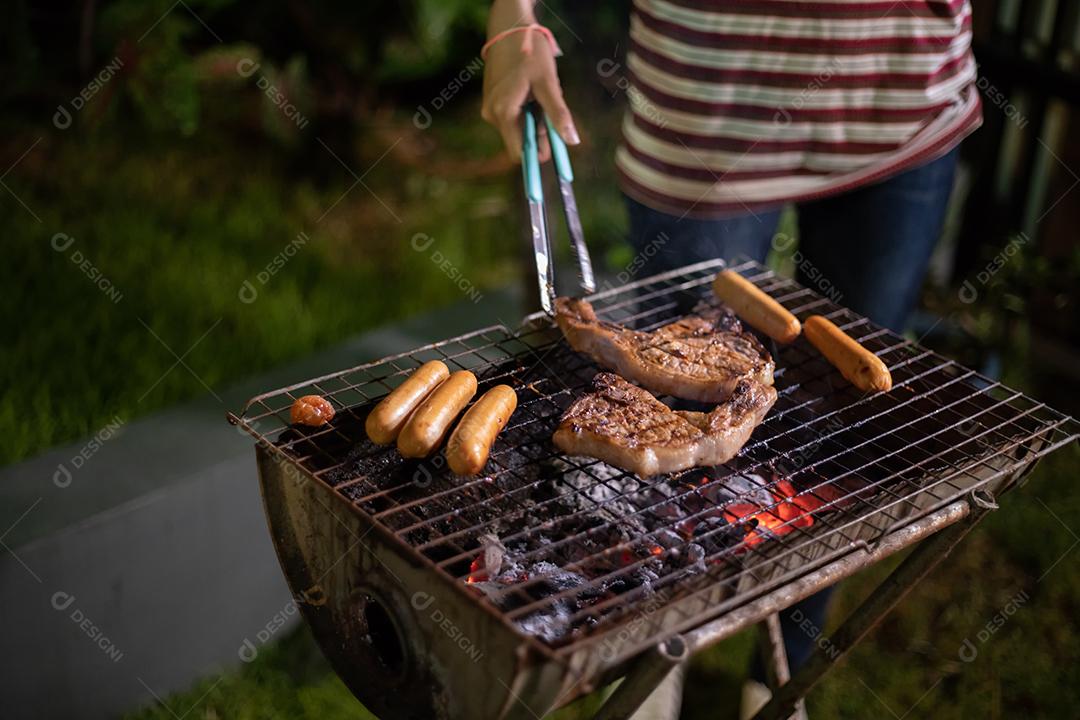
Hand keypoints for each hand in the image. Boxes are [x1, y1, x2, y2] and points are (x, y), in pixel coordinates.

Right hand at [481, 3, 579, 162]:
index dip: (538, 153)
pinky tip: (529, 93)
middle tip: (549, 110)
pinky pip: (511, 118)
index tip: (555, 146)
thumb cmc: (530, 52)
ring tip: (538, 95)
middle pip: (519, 141)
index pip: (519, 153)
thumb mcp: (548, 83)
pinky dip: (525, 113)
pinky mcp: (491, 102)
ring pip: (516, 129)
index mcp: (503, 113)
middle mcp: (492, 115)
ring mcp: (489, 109)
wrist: (509, 28)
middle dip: (537, 134)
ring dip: (532, 121)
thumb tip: (572, 141)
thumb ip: (558, 114)